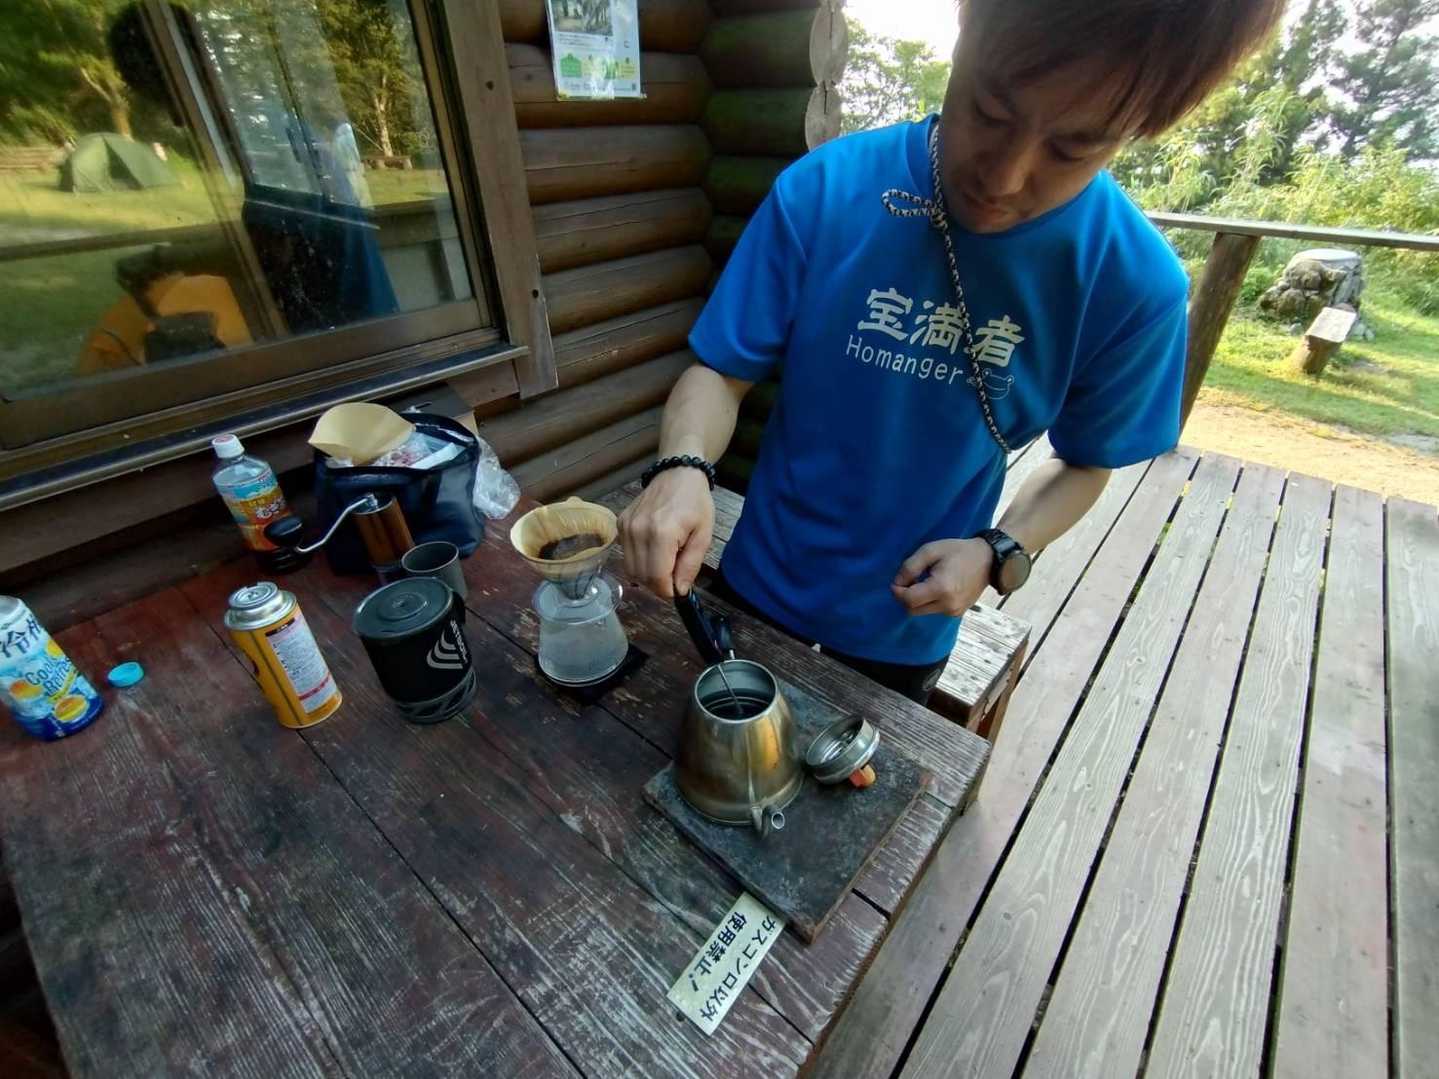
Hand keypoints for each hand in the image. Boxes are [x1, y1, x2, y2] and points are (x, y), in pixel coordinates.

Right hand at [618, 468, 713, 598]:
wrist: (677, 473)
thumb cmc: (695, 502)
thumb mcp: (703, 535)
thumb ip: (690, 565)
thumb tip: (680, 591)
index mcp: (661, 533)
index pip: (656, 578)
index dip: (667, 591)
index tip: (679, 589)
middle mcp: (637, 531)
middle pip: (641, 576)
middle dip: (658, 584)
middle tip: (674, 575)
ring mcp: (625, 527)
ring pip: (630, 569)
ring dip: (647, 574)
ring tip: (665, 561)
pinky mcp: (620, 524)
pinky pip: (626, 554)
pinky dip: (639, 560)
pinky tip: (654, 549)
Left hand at [890, 538, 993, 616]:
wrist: (988, 560)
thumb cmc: (958, 551)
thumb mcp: (930, 550)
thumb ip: (910, 567)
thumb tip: (897, 583)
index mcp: (941, 589)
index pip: (908, 600)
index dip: (897, 591)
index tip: (898, 580)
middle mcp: (948, 605)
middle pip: (912, 610)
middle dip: (905, 597)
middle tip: (911, 580)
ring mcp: (954, 611)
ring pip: (922, 612)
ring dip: (917, 600)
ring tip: (926, 581)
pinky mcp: (957, 613)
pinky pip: (934, 611)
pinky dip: (929, 602)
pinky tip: (937, 587)